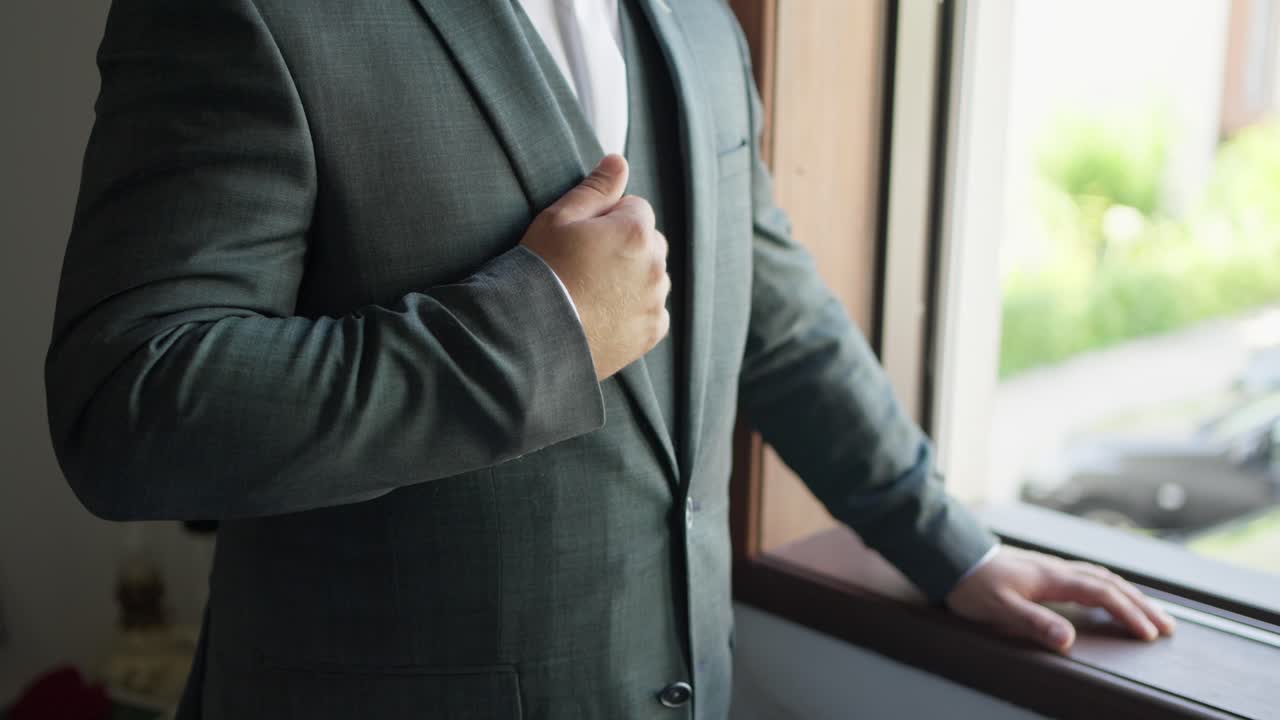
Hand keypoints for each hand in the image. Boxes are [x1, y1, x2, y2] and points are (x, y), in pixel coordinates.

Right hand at [520, 154, 669, 379]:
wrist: (531, 334)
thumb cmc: (540, 271)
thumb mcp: (558, 218)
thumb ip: (595, 188)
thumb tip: (618, 161)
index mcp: (635, 231)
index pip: (636, 208)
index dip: (607, 220)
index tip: (582, 239)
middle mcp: (654, 265)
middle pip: (649, 243)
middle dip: (626, 248)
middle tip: (585, 266)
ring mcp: (655, 301)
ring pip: (651, 277)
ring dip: (632, 279)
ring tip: (591, 293)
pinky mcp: (651, 332)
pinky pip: (652, 312)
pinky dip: (634, 311)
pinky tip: (603, 315)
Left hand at [944, 546, 1176, 652]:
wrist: (951, 558)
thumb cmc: (972, 586)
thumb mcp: (999, 609)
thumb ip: (1033, 622)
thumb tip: (1068, 639)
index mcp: (1052, 577)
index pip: (1102, 593)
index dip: (1128, 613)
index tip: (1149, 634)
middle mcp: (1057, 569)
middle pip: (1110, 583)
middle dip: (1141, 604)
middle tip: (1167, 626)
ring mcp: (1052, 567)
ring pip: (1101, 577)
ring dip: (1129, 594)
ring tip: (1150, 613)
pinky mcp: (1044, 570)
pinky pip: (1088, 576)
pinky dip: (1109, 587)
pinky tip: (1110, 596)